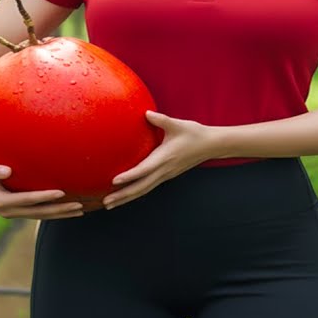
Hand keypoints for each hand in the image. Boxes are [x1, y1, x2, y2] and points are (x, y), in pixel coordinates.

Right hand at [0, 159, 85, 219]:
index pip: (27, 200)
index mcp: (0, 202)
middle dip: (59, 210)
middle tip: (79, 206)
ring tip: (81, 210)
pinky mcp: (18, 209)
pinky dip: (54, 211)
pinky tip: (69, 208)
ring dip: (61, 214)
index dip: (44, 197)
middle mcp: (9, 211)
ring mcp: (14, 212)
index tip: (61, 192)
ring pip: (42, 215)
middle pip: (39, 212)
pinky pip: (39, 212)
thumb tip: (7, 171)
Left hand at [102, 111, 218, 209]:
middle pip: (141, 187)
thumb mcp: (177, 124)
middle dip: (123, 195)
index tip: (114, 181)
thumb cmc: (194, 133)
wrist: (210, 145)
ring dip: (127, 198)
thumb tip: (146, 113)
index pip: (144, 169)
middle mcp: (164, 170)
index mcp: (165, 158)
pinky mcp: (167, 175)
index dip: (130, 176)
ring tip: (110, 204)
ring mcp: (166, 175)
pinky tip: (126, 195)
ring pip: (144, 190)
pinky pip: (148, 187)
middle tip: (106, 202)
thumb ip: (160, 119)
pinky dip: (136, 193)